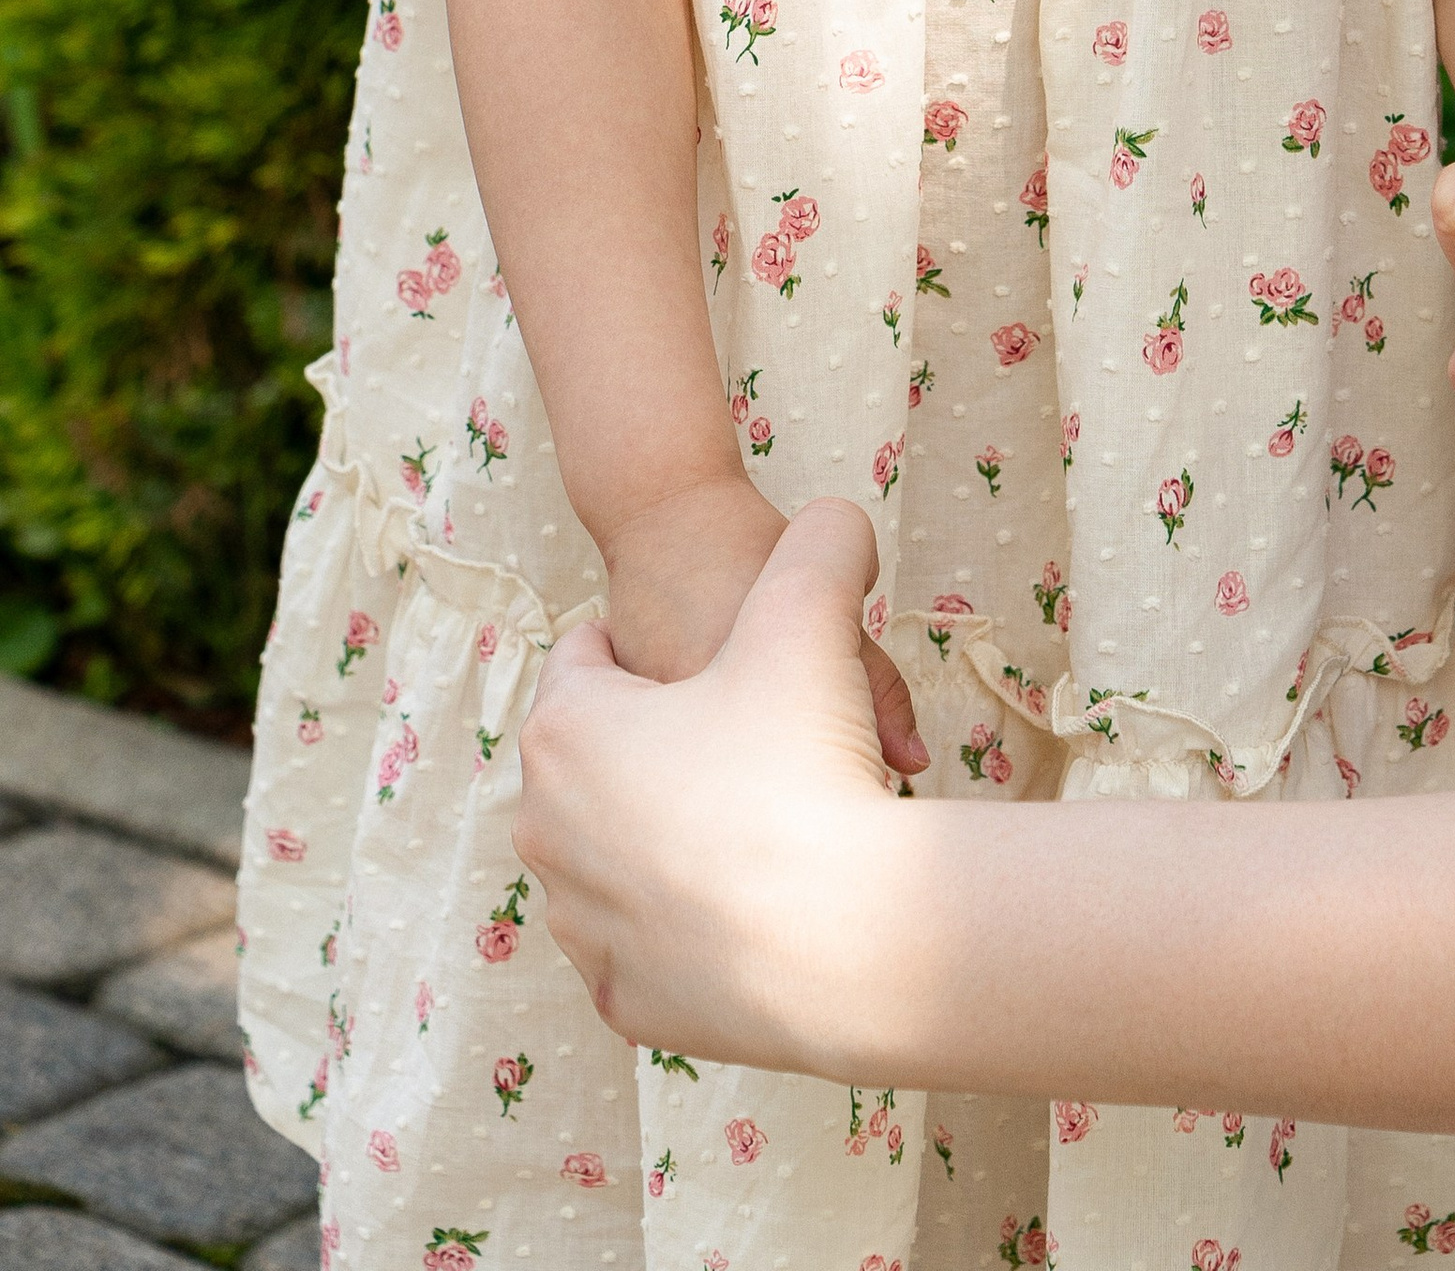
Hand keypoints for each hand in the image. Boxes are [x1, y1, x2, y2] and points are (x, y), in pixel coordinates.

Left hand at [520, 501, 925, 1068]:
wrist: (838, 941)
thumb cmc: (802, 769)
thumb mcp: (810, 620)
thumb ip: (822, 542)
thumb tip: (837, 517)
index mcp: (564, 732)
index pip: (589, 652)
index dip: (666, 639)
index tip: (724, 653)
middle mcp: (546, 833)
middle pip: (608, 755)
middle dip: (670, 739)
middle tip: (758, 732)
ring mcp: (579, 929)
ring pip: (626, 849)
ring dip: (679, 828)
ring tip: (770, 817)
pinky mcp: (623, 1006)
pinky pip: (654, 938)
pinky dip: (694, 917)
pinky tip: (760, 898)